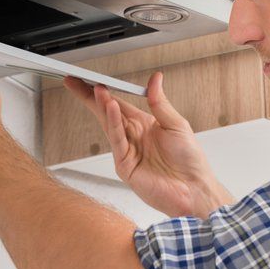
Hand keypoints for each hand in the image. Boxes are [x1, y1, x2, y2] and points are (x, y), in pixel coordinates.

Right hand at [64, 72, 233, 217]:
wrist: (195, 189)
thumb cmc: (190, 161)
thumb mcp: (176, 124)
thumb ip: (160, 102)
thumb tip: (155, 79)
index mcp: (144, 125)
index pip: (118, 103)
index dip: (104, 91)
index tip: (90, 79)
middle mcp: (133, 137)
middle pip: (107, 112)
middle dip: (90, 97)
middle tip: (75, 81)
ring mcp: (127, 152)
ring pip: (110, 125)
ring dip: (103, 106)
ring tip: (97, 90)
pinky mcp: (125, 166)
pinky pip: (117, 141)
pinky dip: (114, 124)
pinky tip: (112, 109)